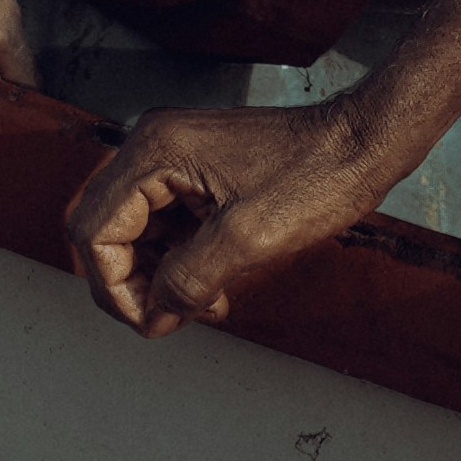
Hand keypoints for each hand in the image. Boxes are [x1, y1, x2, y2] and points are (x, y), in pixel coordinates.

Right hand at [69, 99, 400, 332]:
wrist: (365, 141)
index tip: (151, 320)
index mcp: (156, 150)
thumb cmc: (320, 173)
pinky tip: (213, 285)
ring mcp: (175, 155)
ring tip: (202, 304)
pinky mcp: (196, 169)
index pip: (95, 230)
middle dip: (133, 283)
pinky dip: (179, 258)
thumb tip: (154, 315)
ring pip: (134, 230)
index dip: (115, 286)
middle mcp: (154, 145)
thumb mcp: (248, 239)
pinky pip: (165, 221)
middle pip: (105, 229)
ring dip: (158, 275)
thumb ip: (189, 280)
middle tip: (170, 316)